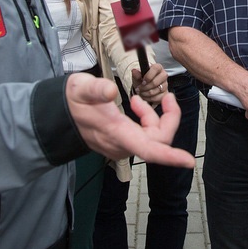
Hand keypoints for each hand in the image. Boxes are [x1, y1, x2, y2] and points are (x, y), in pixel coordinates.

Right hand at [65, 73, 194, 167]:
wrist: (59, 115)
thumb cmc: (72, 101)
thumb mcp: (80, 88)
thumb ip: (95, 89)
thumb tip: (110, 91)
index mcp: (116, 133)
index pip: (147, 149)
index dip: (169, 156)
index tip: (188, 160)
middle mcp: (122, 145)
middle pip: (158, 141)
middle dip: (168, 119)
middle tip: (167, 97)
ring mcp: (122, 146)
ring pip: (153, 138)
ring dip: (154, 117)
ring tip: (138, 100)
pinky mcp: (123, 143)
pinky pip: (145, 136)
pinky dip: (147, 120)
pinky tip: (135, 106)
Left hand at [132, 62, 167, 103]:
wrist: (145, 87)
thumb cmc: (142, 79)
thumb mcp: (137, 76)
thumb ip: (136, 74)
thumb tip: (134, 71)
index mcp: (158, 67)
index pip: (155, 69)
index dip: (148, 76)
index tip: (142, 81)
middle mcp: (163, 75)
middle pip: (155, 82)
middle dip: (145, 87)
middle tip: (138, 89)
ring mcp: (165, 85)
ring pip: (156, 91)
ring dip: (146, 93)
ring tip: (140, 92)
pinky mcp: (165, 93)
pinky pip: (158, 97)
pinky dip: (149, 98)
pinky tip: (145, 96)